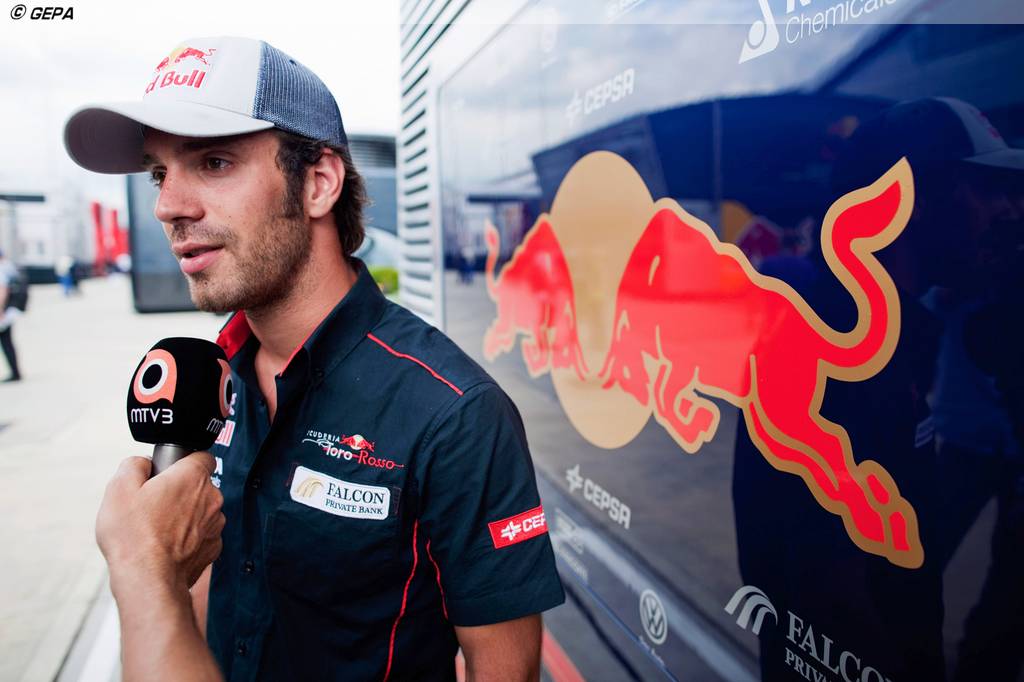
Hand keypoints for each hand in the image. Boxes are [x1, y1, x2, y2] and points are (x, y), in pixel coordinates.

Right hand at [96, 453, 224, 594]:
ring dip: (185, 516)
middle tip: (152, 505)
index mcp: (193, 477)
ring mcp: (215, 524)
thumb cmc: (133, 535)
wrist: (147, 579)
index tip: (165, 474)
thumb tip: (144, 462)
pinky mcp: (213, 548)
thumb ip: (134, 464)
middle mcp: (212, 498)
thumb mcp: (119, 487)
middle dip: (179, 491)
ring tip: (156, 529)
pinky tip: (167, 546)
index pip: (200, 456)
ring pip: (201, 511)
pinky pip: (202, 535)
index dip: (182, 462)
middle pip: (198, 485)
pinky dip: (188, 538)